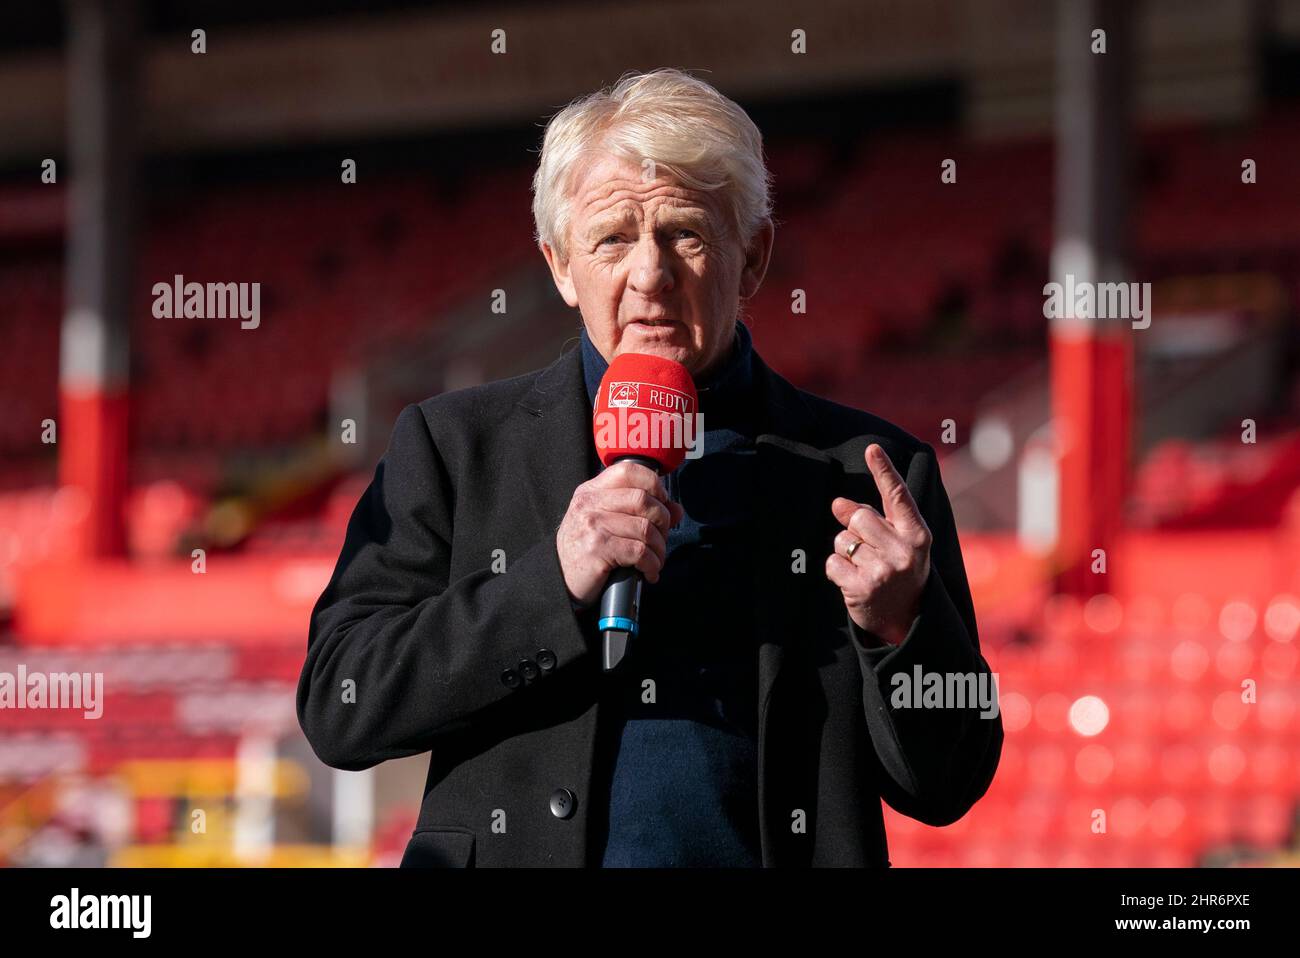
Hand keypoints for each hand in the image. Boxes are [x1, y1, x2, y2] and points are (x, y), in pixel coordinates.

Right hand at [556, 460, 684, 606]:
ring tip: (655, 559)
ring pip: (645, 528)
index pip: (629, 470)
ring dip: (659, 548)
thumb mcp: (606, 523)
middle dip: (662, 521)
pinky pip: (639, 552)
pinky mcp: (597, 550)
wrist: (558, 579)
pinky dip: (652, 564)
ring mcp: (592, 526)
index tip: (661, 503)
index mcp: (592, 491)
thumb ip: (639, 511)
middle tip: (660, 538)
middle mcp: (590, 504)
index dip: (653, 484)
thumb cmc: (586, 550)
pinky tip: (649, 571)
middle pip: (643, 499)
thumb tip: (676, 509)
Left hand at [826, 443, 931, 645]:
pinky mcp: (861, 588)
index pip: (898, 497)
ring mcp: (883, 571)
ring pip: (842, 540)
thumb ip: (872, 519)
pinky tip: (853, 582)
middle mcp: (904, 551)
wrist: (905, 621)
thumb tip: (837, 502)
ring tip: (864, 569)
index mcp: (918, 535)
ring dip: (845, 552)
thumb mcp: (896, 543)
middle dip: (856, 530)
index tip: (872, 449)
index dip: (884, 471)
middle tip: (870, 552)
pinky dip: (836, 571)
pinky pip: (832, 562)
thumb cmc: (900, 572)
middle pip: (860, 518)